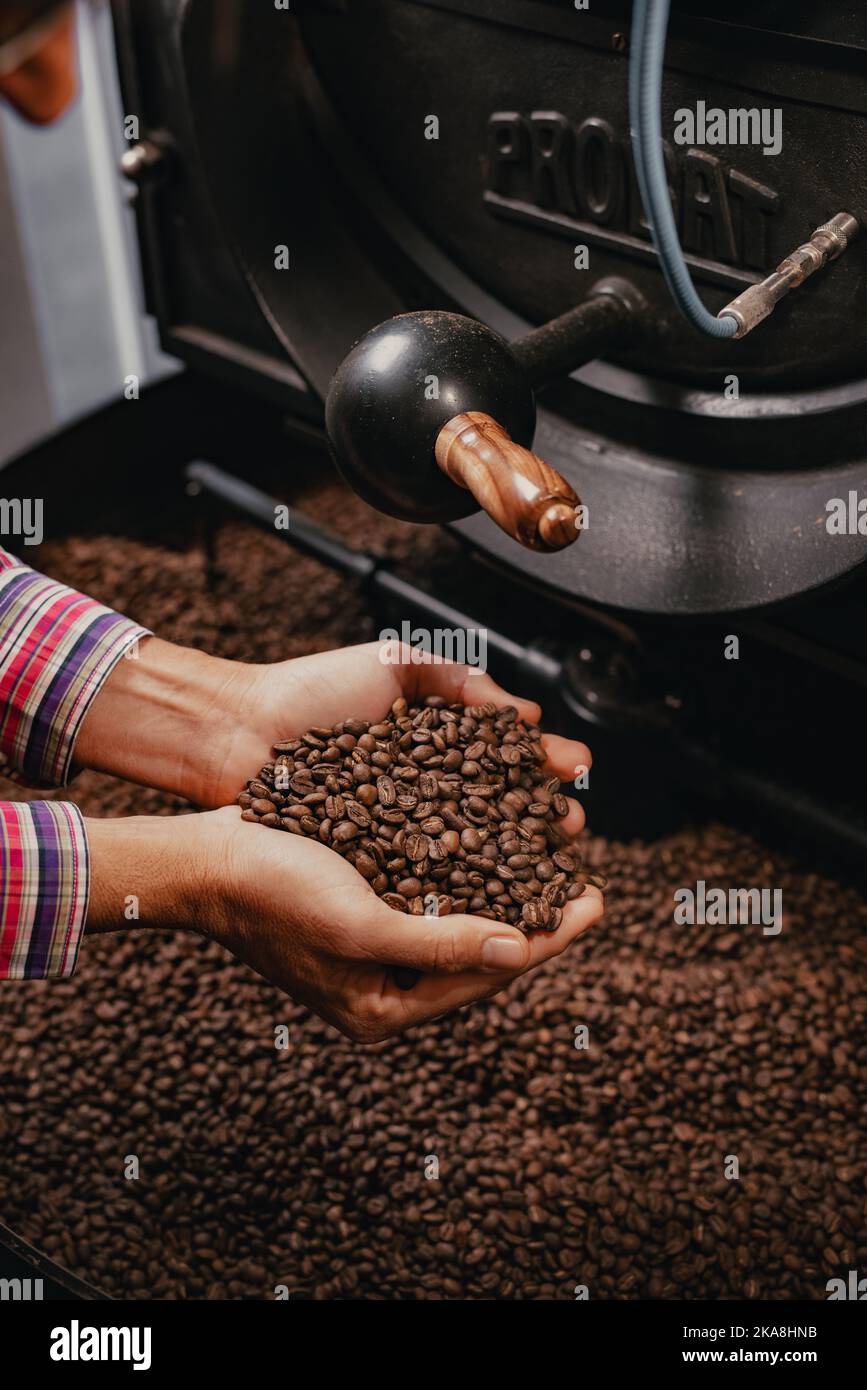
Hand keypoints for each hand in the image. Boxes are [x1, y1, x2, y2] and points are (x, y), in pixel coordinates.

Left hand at [75, 640, 593, 845]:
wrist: (239, 732)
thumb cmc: (312, 692)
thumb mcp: (397, 665)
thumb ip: (462, 680)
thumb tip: (527, 718)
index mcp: (438, 743)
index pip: (507, 757)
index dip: (545, 764)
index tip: (577, 767)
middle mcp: (427, 790)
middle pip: (501, 807)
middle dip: (543, 813)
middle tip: (574, 821)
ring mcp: (402, 831)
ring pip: (472, 848)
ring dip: (516, 854)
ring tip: (550, 858)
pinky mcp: (373, 866)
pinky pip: (426, 877)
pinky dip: (462, 884)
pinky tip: (493, 890)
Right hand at [86, 807, 602, 1041]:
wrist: (206, 859)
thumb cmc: (274, 894)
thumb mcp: (360, 924)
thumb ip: (439, 942)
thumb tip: (519, 949)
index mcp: (385, 1008)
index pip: (487, 973)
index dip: (547, 938)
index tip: (594, 904)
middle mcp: (384, 986)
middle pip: (479, 953)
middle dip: (533, 918)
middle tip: (583, 884)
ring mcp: (374, 950)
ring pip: (460, 923)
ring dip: (503, 891)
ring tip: (548, 862)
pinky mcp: (364, 911)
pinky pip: (432, 899)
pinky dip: (465, 875)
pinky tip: (491, 846)